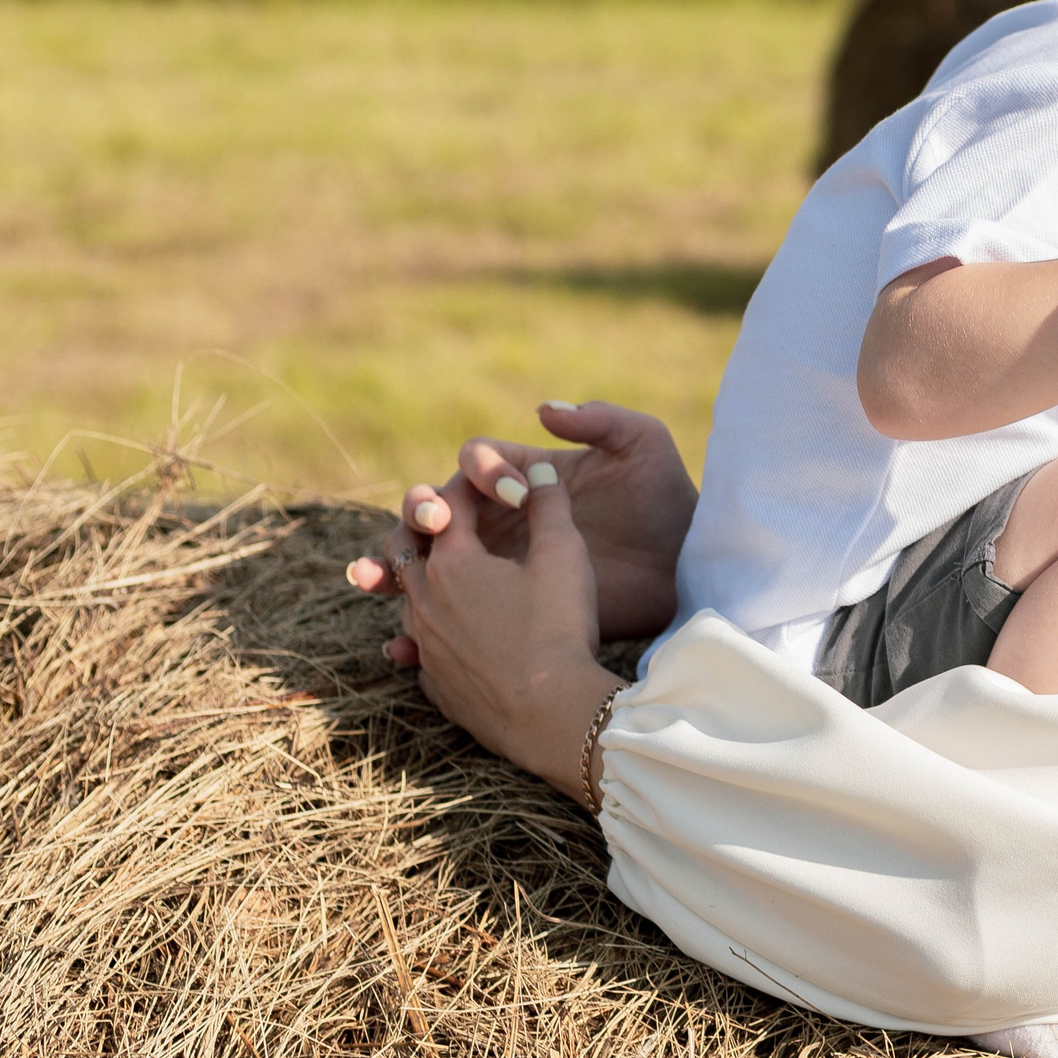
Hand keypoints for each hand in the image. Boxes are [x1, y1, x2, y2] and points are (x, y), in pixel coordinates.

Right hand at [347, 401, 694, 642]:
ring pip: (423, 568)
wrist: (685, 568)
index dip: (478, 472)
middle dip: (415, 514)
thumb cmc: (666, 501)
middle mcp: (501, 521)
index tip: (512, 494)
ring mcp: (498, 569)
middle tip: (433, 526)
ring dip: (388, 571)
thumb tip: (543, 410)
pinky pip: (444, 624)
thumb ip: (602, 420)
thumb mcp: (644, 448)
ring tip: (373, 579)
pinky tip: (400, 648)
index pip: (473, 465)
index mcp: (524, 478)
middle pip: (431, 512)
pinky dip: (415, 638)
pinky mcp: (504, 614)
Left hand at [384, 464, 620, 805]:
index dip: (472, 486)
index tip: (495, 483)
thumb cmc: (559, 629)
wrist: (551, 716)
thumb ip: (550, 504)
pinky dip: (431, 636)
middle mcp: (426, 600)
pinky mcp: (435, 684)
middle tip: (448, 519)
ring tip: (448, 577)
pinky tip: (452, 639)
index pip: (450, 505)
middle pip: (403, 546)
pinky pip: (420, 650)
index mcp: (454, 561)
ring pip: (407, 599)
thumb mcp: (564, 554)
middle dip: (422, 525)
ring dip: (423, 581)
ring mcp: (426, 645)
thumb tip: (539, 470)